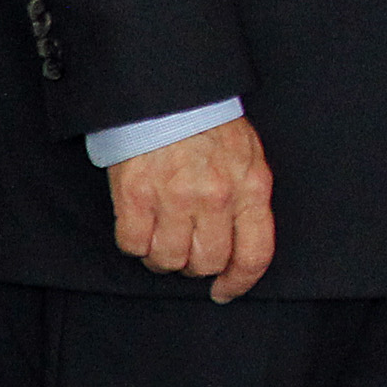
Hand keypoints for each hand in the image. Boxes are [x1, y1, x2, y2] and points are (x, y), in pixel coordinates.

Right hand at [108, 114, 275, 300]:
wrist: (170, 95)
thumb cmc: (211, 126)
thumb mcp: (249, 157)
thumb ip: (248, 199)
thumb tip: (242, 243)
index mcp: (250, 187)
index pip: (254, 254)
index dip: (240, 282)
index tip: (225, 291)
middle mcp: (215, 197)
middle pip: (206, 263)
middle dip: (196, 264)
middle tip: (188, 246)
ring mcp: (174, 198)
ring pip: (167, 260)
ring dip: (163, 255)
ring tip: (164, 231)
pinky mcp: (135, 196)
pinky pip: (133, 245)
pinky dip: (135, 242)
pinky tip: (142, 222)